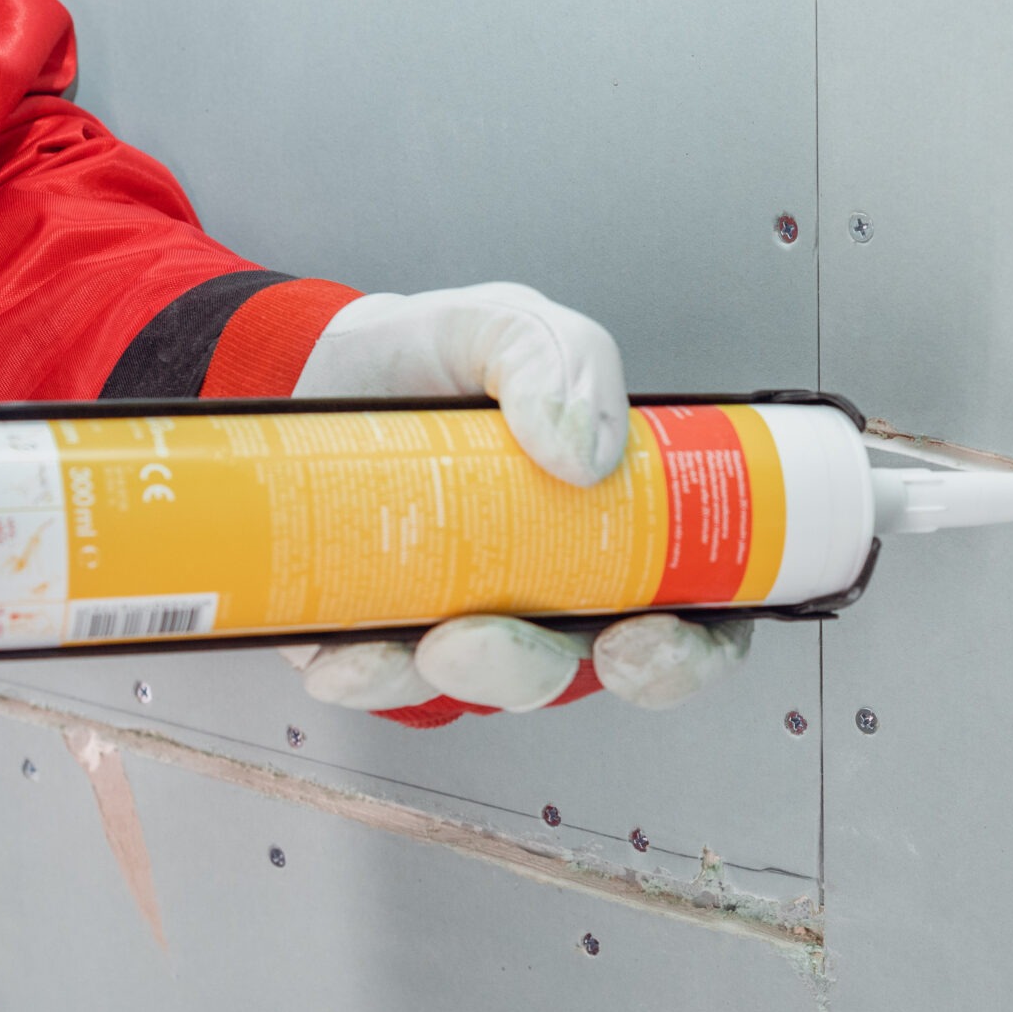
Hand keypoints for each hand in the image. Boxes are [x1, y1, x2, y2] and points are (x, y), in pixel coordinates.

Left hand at [286, 284, 753, 722]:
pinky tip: (349, 659)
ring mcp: (470, 619)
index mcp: (615, 527)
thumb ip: (559, 359)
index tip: (642, 639)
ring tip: (426, 639)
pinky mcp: (386, 634)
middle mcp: (552, 588)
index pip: (689, 619)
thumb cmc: (439, 355)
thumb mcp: (509, 325)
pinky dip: (373, 679)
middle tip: (494, 638)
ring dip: (462, 676)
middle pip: (578, 669)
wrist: (324, 358)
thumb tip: (583, 456)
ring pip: (487, 686)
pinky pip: (388, 682)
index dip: (688, 653)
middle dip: (538, 670)